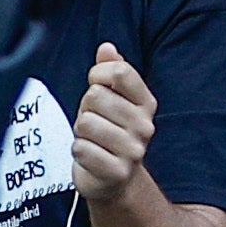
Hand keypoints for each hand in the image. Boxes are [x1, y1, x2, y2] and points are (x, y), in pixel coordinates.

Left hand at [61, 44, 157, 211]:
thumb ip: (110, 71)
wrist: (113, 179)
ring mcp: (133, 151)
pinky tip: (90, 156)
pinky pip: (81, 148)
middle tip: (95, 122)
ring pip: (85, 123)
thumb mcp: (110, 98)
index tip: (97, 87)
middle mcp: (145, 126)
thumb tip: (107, 47)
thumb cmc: (108, 132)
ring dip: (81, 132)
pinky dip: (78, 151)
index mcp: (146, 103)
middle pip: (96, 96)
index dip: (98, 75)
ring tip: (92, 140)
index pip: (120, 72)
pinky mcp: (117, 171)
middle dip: (86, 108)